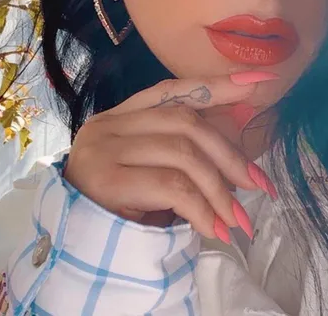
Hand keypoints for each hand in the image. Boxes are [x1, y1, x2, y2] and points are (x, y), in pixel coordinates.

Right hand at [64, 72, 277, 242]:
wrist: (68, 246)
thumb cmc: (115, 207)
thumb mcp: (150, 170)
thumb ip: (183, 151)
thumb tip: (240, 146)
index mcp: (122, 115)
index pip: (174, 90)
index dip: (217, 84)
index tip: (258, 80)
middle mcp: (110, 124)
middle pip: (185, 121)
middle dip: (229, 154)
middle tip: (258, 185)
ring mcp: (105, 148)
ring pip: (182, 154)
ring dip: (219, 190)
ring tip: (239, 221)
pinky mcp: (106, 180)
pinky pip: (170, 187)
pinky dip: (201, 209)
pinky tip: (213, 230)